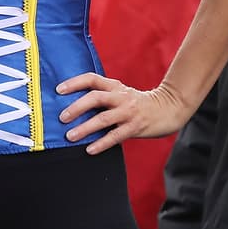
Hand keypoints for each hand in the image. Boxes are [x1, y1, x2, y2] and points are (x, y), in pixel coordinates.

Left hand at [56, 74, 189, 153]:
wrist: (169, 108)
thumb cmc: (138, 103)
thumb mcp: (121, 93)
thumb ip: (103, 96)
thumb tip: (74, 106)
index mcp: (115, 86)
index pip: (92, 79)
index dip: (74, 83)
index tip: (59, 90)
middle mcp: (121, 97)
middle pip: (95, 97)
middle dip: (76, 107)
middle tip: (62, 117)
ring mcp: (128, 112)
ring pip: (103, 119)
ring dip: (85, 128)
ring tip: (70, 136)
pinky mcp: (135, 127)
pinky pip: (115, 136)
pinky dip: (101, 143)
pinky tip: (90, 149)